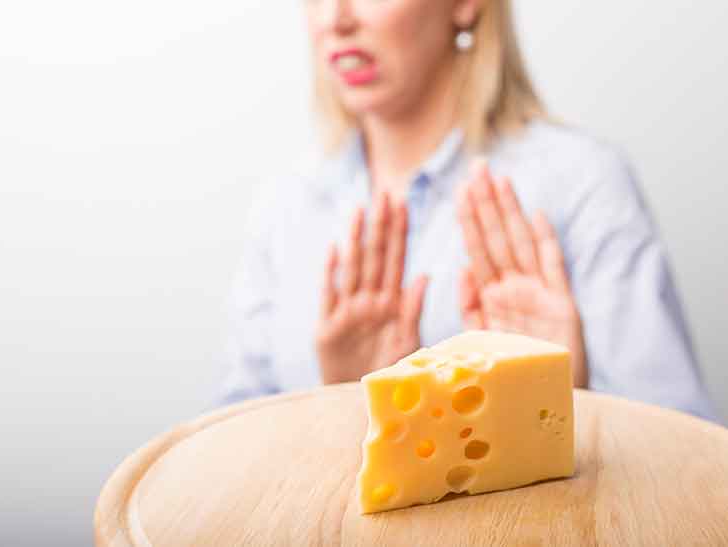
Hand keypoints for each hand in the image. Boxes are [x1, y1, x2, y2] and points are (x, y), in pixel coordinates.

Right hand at [316, 194, 428, 383]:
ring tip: (358, 210)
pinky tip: (333, 249)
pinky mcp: (328, 329)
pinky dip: (330, 273)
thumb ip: (414, 309)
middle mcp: (370, 302)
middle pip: (374, 257)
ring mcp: (348, 312)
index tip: (402, 202)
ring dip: (355, 240)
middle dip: (379, 225)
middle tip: (382, 192)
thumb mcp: (409, 343)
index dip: (399, 231)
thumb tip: (426, 274)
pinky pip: (329, 296)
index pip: (396, 260)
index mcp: (392, 304)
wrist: (363, 405)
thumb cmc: (391, 374)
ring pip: (352, 269)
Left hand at [456, 161, 587, 386]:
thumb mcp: (479, 340)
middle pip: (497, 239)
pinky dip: (547, 243)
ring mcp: (540, 294)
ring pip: (521, 245)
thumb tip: (461, 268)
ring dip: (510, 213)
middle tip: (476, 168)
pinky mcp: (563, 307)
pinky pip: (553, 270)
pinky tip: (538, 215)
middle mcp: (516, 289)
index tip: (459, 190)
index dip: (469, 220)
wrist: (544, 403)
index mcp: (493, 296)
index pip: (477, 250)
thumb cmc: (512, 373)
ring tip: (499, 181)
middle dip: (486, 204)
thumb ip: (470, 305)